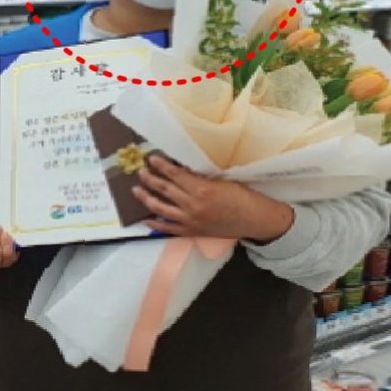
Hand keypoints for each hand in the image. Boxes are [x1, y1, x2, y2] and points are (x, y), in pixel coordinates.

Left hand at [133, 154, 294, 242]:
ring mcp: (190, 220)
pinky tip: (146, 219)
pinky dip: (155, 224)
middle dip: (150, 179)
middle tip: (140, 171)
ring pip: (162, 209)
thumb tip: (183, 169)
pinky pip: (168, 229)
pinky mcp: (192, 232)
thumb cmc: (242, 197)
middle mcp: (192, 205)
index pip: (175, 174)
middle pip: (165, 190)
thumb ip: (202, 177)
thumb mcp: (223, 180)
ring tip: (136, 190)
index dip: (161, 165)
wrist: (254, 220)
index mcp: (201, 189)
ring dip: (147, 198)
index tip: (152, 158)